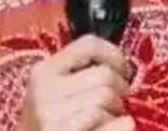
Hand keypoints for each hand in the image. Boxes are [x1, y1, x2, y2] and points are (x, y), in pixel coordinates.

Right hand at [19, 34, 134, 130]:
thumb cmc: (47, 126)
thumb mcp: (52, 95)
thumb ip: (77, 76)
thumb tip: (120, 67)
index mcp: (43, 71)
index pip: (88, 45)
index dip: (114, 54)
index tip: (124, 70)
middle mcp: (44, 90)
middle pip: (104, 74)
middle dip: (120, 88)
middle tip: (120, 102)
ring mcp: (51, 116)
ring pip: (106, 98)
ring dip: (117, 111)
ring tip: (111, 119)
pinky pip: (107, 123)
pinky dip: (119, 125)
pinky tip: (120, 126)